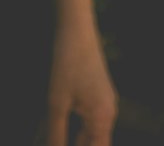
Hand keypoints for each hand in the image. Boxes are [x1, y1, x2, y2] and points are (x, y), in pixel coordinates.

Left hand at [41, 14, 118, 145]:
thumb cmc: (67, 64)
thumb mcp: (57, 103)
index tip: (58, 144)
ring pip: (92, 131)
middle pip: (94, 143)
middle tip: (54, 140)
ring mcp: (106, 102)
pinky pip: (91, 118)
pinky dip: (77, 124)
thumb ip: (55, 134)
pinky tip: (61, 121)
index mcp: (103, 119)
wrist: (77, 28)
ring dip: (75, 137)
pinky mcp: (100, 92)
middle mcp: (109, 113)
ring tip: (55, 136)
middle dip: (74, 143)